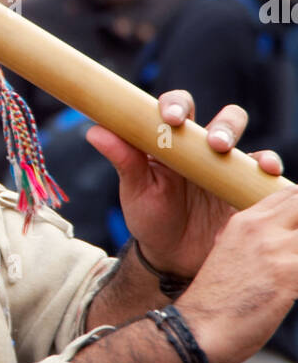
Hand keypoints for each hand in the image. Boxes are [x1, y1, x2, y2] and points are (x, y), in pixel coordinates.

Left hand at [85, 91, 283, 276]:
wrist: (172, 257)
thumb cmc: (150, 218)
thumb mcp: (136, 191)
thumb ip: (123, 160)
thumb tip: (95, 130)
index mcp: (172, 141)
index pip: (178, 108)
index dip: (177, 105)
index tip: (172, 118)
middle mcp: (203, 148)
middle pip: (222, 119)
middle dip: (222, 124)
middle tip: (212, 142)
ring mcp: (227, 167)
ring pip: (245, 141)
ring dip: (241, 142)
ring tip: (227, 154)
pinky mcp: (244, 187)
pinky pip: (261, 172)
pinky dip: (267, 166)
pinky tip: (265, 171)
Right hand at [178, 186, 297, 362]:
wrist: (196, 331)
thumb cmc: (213, 304)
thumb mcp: (227, 256)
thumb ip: (253, 244)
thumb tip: (277, 251)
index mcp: (243, 222)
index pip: (287, 195)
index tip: (297, 231)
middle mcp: (261, 228)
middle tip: (296, 252)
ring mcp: (276, 248)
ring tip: (294, 274)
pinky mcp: (288, 273)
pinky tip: (296, 291)